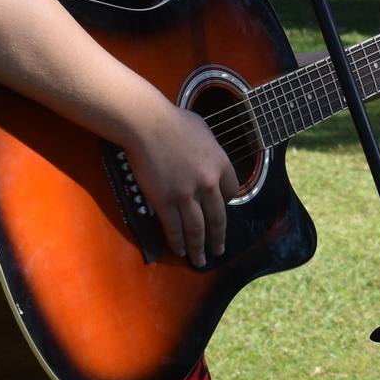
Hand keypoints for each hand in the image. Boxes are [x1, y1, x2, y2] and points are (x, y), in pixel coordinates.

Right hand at [124, 105, 239, 267]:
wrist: (147, 123)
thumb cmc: (173, 120)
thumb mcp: (203, 129)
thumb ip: (210, 147)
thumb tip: (209, 155)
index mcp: (221, 164)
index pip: (232, 191)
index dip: (227, 202)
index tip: (222, 210)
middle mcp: (208, 183)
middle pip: (218, 217)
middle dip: (219, 237)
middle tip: (219, 250)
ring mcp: (186, 195)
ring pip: (197, 229)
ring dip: (200, 248)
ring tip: (201, 260)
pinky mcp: (165, 201)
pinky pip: (174, 228)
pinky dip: (178, 242)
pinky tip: (180, 251)